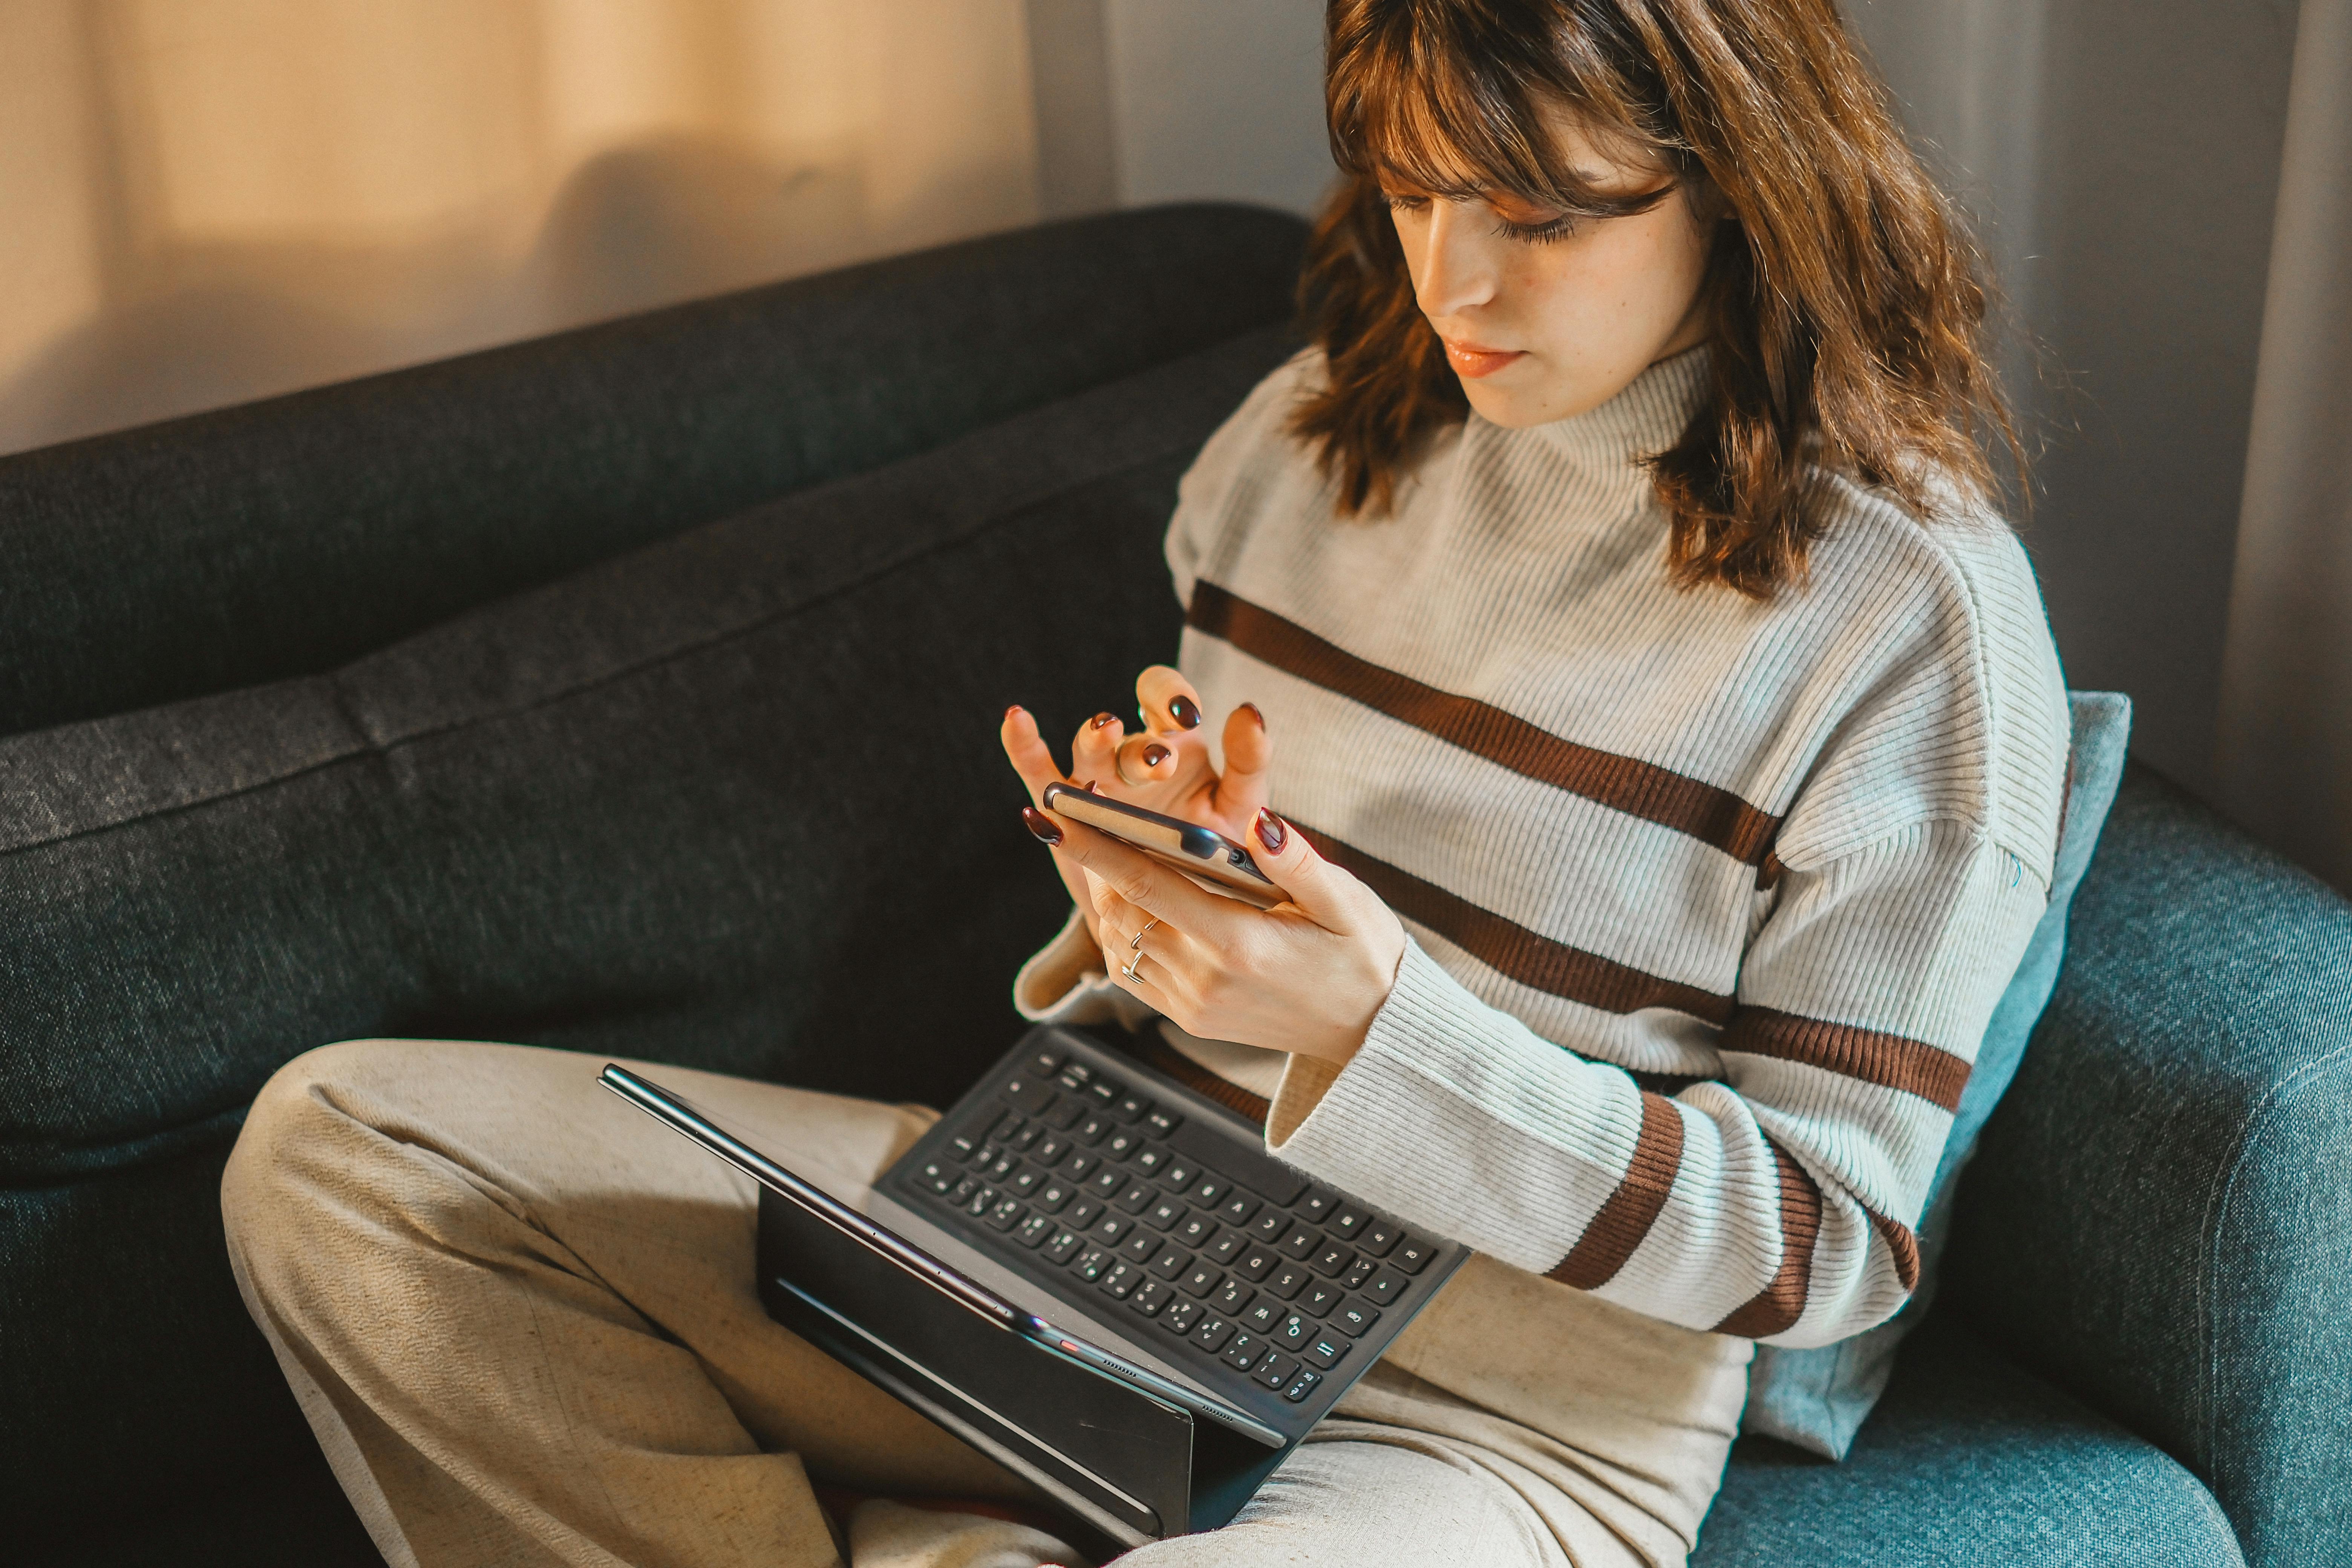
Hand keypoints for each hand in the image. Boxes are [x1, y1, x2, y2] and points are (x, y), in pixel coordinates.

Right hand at [1000, 666, 1272, 938]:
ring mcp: (1094, 781)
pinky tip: (1016, 719)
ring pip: (1087, 750)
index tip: (1188, 714)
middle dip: (1142, 744)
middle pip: (1128, 731)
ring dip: (1096, 741)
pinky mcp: (1064, 810)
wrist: (1180, 913)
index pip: (1166, 699)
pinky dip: (1024, 746)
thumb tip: (1249, 710)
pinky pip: (1039, 773)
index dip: (1171, 696)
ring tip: (1107, 734)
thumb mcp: (1239, 806)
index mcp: (1176, 744)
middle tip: (1161, 763)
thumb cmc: (1214, 850)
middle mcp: (1131, 756)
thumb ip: (1248, 760)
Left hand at [1025, 804, 1406, 1068]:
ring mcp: (1192, 1005)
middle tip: (1073, 812)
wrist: (1372, 1030)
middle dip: (1091, 861)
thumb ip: (1297, 861)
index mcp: (1239, 944)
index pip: (1147, 885)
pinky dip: (1119, 931)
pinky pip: (1131, 971)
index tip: (1054, 813)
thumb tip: (1258, 821)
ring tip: (1096, 848)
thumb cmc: (1362, 953)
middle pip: (1121, 911)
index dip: (1095, 846)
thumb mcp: (1345, 901)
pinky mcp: (1189, 1018)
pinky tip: (1128, 900)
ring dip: (1102, 895)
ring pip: (1117, 941)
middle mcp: (1205, 980)